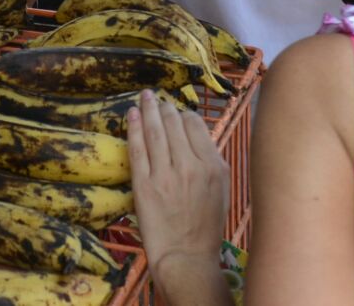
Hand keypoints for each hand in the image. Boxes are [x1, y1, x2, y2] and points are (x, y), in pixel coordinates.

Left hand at [127, 91, 227, 283]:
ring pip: (154, 131)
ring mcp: (165, 175)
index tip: (177, 113)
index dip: (184, 115)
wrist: (186, 256)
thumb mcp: (221, 191)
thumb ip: (211, 161)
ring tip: (144, 97)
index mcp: (213, 167)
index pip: (195, 125)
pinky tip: (131, 114)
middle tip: (157, 99)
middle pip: (173, 124)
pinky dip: (133, 128)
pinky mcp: (144, 185)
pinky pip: (137, 149)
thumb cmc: (206, 227)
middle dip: (164, 108)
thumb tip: (197, 135)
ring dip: (148, 109)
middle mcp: (190, 166)